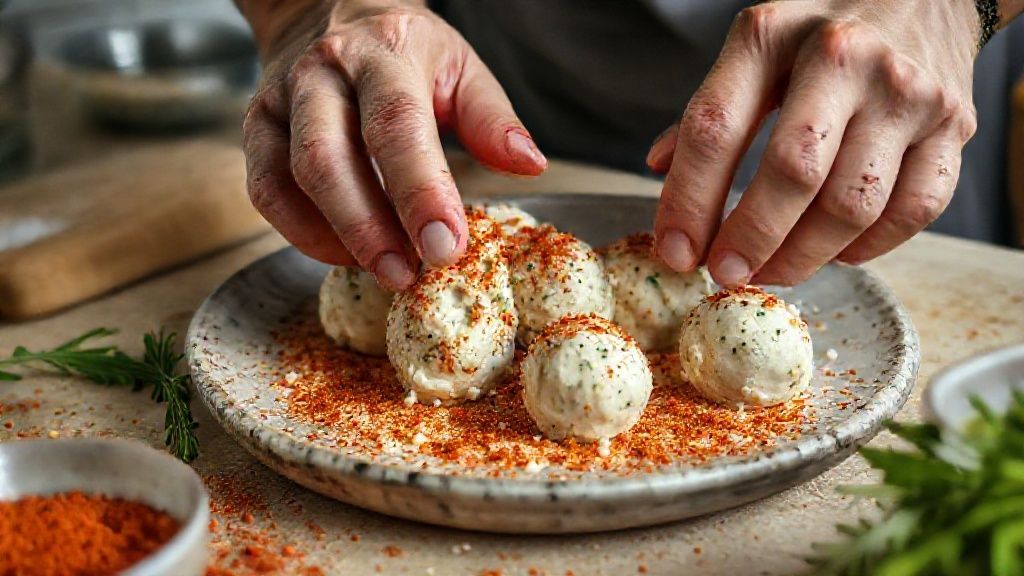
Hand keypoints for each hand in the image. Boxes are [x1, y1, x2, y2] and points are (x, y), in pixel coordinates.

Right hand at [241, 0, 545, 289]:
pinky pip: (265, 190)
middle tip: (407, 276)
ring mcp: (280, 99)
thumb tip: (529, 164)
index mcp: (385, 52)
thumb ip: (491, 117)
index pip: (398, 126)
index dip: (421, 192)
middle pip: (329, 158)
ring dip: (335, 237)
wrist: (328, 10)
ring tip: (384, 271)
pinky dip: (302, 232)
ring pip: (289, 178)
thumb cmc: (405, 51)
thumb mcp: (459, 66)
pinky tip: (343, 253)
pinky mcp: (255, 126)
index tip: (447, 247)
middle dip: (368, 228)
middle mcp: (324, 72)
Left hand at [649, 0, 979, 285]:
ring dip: (804, 256)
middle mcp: (842, 58)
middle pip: (791, 173)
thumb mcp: (756, 48)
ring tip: (773, 270)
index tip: (676, 252)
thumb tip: (658, 168)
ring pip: (853, 205)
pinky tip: (837, 253)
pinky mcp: (954, 125)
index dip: (687, 201)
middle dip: (750, 239)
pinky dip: (870, 248)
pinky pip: (913, 211)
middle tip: (726, 274)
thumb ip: (712, 108)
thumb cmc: (822, 32)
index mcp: (771, 36)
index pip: (715, 128)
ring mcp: (906, 92)